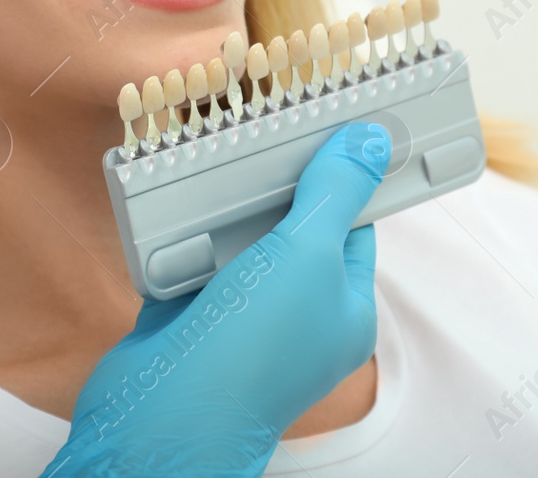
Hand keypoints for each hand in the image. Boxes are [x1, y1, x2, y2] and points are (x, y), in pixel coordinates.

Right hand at [40, 122, 392, 476]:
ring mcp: (240, 315)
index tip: (327, 125)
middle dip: (273, 182)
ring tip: (216, 152)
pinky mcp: (189, 313)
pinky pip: (188, 256)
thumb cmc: (253, 347)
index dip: (342, 175)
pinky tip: (175, 193)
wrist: (167, 411)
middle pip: (290, 226)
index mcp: (343, 308)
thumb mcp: (309, 253)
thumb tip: (371, 142)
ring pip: (236, 239)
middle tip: (261, 129)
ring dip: (223, 203)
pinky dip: (180, 229)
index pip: (352, 226)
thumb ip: (337, 192)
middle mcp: (295, 314)